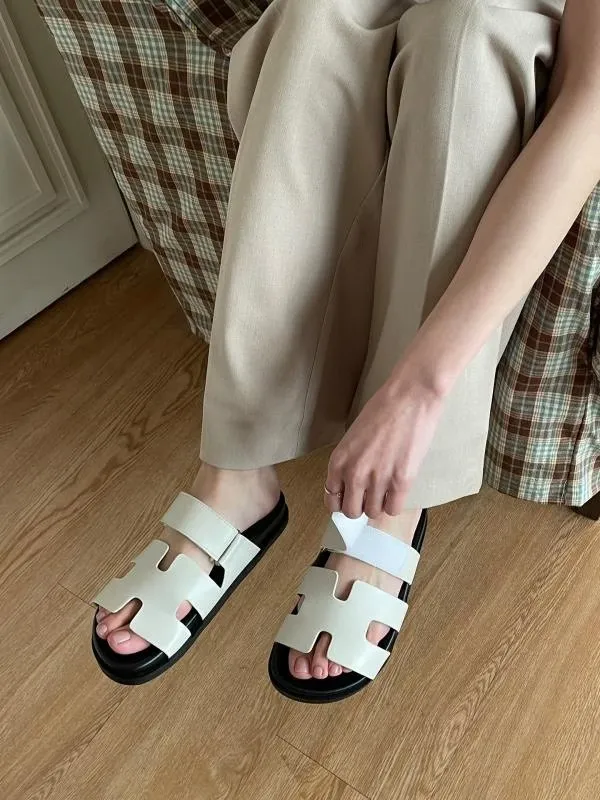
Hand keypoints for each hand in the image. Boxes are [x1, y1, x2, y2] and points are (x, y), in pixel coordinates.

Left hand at [324, 374, 444, 517]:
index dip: (342, 501)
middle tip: (370, 495)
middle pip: (351, 511)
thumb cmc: (382, 409)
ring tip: (386, 489)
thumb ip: (350, 462)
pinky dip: (395, 504)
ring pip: (373, 512)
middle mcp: (353, 474)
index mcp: (338, 461)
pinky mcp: (401, 482)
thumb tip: (352, 485)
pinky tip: (398, 490)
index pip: (331, 500)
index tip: (351, 498)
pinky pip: (393, 509)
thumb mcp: (353, 437)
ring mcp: (377, 480)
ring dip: (379, 504)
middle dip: (360, 506)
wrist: (410, 397)